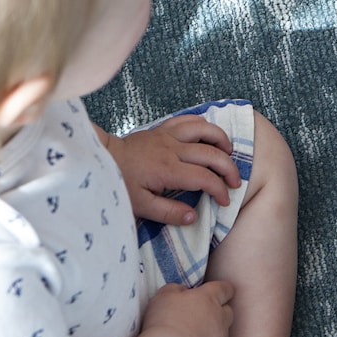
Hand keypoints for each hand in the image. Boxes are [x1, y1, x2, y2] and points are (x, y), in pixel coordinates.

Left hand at [98, 115, 240, 224]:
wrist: (101, 159)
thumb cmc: (119, 184)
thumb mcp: (140, 206)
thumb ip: (168, 212)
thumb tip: (194, 216)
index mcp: (167, 170)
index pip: (204, 178)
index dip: (219, 190)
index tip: (224, 201)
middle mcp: (172, 149)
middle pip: (211, 153)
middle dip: (229, 168)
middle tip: (235, 182)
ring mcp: (168, 135)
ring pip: (204, 129)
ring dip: (221, 140)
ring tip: (229, 153)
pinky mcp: (163, 128)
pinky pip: (189, 119)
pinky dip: (204, 124)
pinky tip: (209, 135)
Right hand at [137, 281, 234, 336]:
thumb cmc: (165, 322)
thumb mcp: (165, 294)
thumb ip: (177, 289)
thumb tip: (182, 290)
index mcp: (209, 298)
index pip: (225, 288)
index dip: (222, 290)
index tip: (217, 292)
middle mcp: (220, 316)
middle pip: (227, 310)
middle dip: (219, 311)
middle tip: (201, 314)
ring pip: (223, 330)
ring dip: (212, 330)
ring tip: (194, 334)